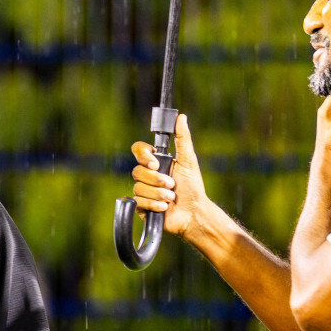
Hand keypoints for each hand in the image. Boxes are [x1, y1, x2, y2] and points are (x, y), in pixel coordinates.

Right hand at [130, 113, 207, 238]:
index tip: (155, 163)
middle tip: (172, 185)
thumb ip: (183, 139)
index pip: (138, 150)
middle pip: (137, 171)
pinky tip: (164, 208)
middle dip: (157, 180)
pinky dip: (153, 205)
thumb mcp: (189, 161)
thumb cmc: (193, 187)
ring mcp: (143, 191)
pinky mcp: (141, 206)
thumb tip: (181, 117)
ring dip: (158, 194)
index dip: (143, 156)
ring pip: (138, 188)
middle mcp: (147, 175)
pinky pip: (138, 202)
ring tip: (171, 198)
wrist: (194, 213)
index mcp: (156, 162)